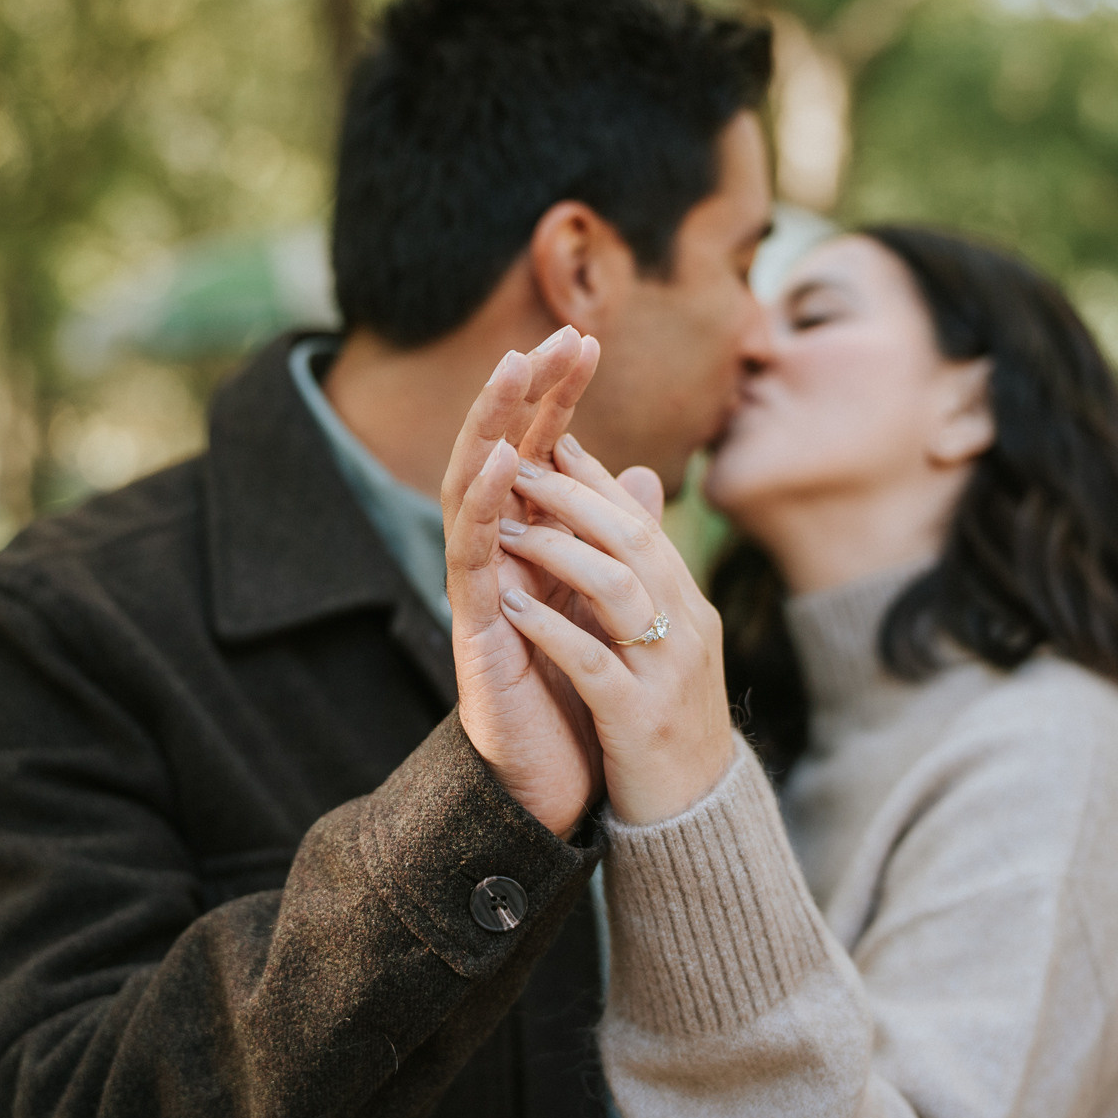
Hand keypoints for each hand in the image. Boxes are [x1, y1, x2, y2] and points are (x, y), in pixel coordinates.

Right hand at [443, 329, 603, 838]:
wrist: (562, 779)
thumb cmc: (578, 690)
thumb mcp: (610, 599)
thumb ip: (619, 537)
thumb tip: (646, 474)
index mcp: (533, 542)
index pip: (540, 452)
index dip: (557, 396)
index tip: (584, 338)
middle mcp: (500, 553)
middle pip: (500, 454)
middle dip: (520, 394)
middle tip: (549, 337)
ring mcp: (483, 584)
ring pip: (472, 489)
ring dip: (491, 428)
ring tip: (512, 374)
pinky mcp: (476, 623)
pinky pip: (470, 553)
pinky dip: (482, 503)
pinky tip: (500, 463)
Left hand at [493, 434, 735, 825]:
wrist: (696, 817)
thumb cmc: (669, 725)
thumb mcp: (666, 644)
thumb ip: (645, 576)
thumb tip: (633, 494)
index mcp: (688, 606)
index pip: (642, 525)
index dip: (595, 480)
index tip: (548, 440)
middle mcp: (686, 628)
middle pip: (631, 540)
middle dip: (571, 498)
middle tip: (517, 467)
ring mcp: (666, 674)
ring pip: (617, 588)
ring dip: (558, 552)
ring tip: (505, 530)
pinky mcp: (639, 720)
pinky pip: (593, 662)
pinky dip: (551, 629)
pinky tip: (511, 607)